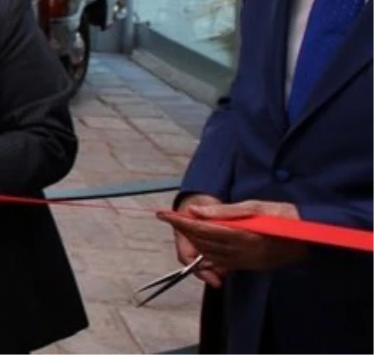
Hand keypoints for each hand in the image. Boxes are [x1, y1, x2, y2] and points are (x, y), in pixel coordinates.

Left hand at [158, 199, 306, 279]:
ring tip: (182, 227)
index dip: (180, 222)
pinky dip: (208, 254)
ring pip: (210, 254)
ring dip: (194, 241)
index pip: (201, 229)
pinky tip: (201, 245)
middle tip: (169, 217)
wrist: (310, 236)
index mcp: (241, 235)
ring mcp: (246, 261)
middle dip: (184, 230)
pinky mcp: (251, 266)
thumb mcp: (253, 207)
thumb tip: (194, 211)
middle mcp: (241, 252)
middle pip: (203, 242)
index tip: (162, 214)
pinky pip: (223, 262)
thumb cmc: (283, 215)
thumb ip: (222, 212)